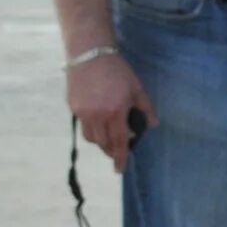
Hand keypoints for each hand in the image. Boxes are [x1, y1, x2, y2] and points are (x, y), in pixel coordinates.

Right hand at [69, 53, 154, 171]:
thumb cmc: (117, 71)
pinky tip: (99, 126)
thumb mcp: (136, 88)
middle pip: (104, 143)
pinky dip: (92, 131)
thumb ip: (145, 108)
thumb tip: (153, 125)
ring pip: (91, 138)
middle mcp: (98, 115)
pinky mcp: (73, 108)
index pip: (120, 140)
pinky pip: (83, 127)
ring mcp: (83, 113)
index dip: (120, 157)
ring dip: (101, 143)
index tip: (121, 170)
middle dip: (111, 151)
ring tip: (109, 140)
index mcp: (116, 111)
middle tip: (118, 153)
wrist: (90, 56)